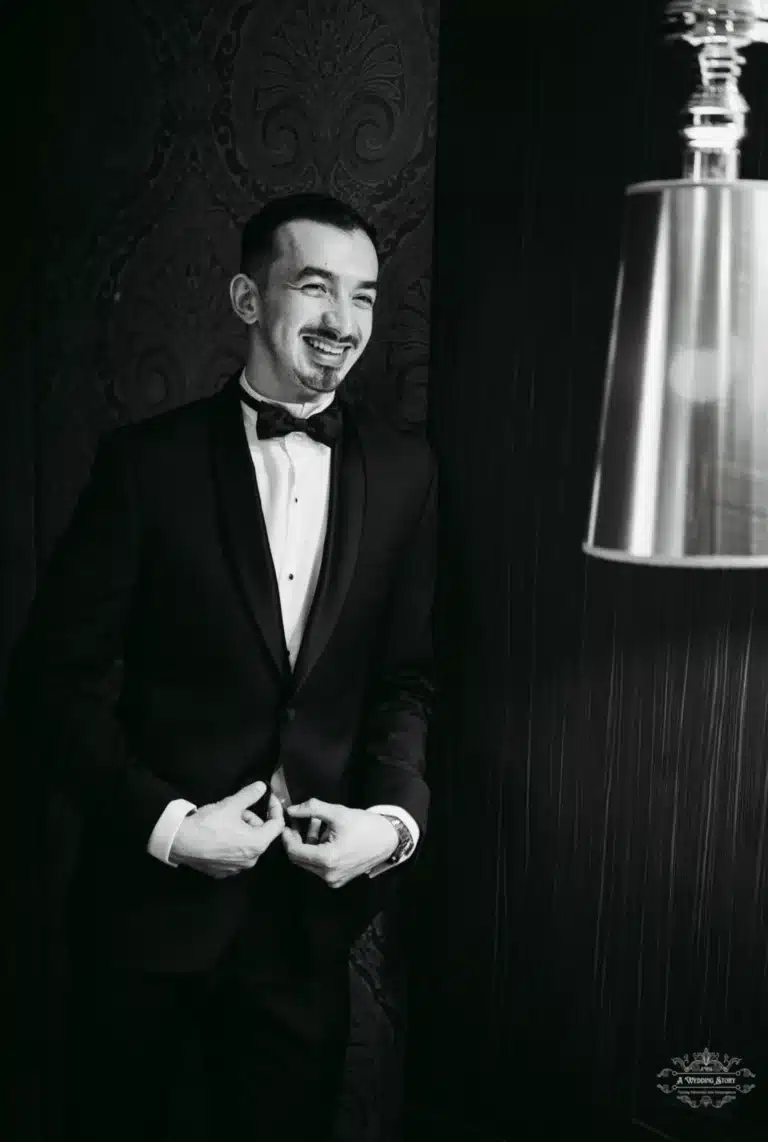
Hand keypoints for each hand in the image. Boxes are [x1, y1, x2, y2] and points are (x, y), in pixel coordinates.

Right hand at [169, 781, 283, 878]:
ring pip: (247, 845)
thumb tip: (262, 786)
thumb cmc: (208, 824)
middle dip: (252, 820)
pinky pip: (234, 855)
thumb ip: (250, 794)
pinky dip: (232, 844)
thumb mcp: (231, 804)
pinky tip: (219, 836)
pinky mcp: (222, 872)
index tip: (269, 798)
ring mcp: (236, 869)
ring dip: (242, 831)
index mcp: (257, 844)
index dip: (275, 808)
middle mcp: (250, 860)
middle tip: (237, 810)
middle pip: (261, 834)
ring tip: (225, 821)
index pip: (277, 825)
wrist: (180, 842)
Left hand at [282, 799, 398, 887]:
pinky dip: (317, 850)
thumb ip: (311, 809)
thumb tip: (290, 809)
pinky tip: (324, 834)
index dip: (286, 836)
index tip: (284, 822)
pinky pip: (319, 866)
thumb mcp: (337, 813)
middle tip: (295, 822)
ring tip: (315, 823)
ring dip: (307, 843)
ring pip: (308, 862)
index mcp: (327, 859)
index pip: (294, 851)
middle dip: (295, 839)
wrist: (389, 839)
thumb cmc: (365, 825)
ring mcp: (334, 879)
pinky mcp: (339, 879)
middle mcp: (328, 874)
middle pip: (299, 858)